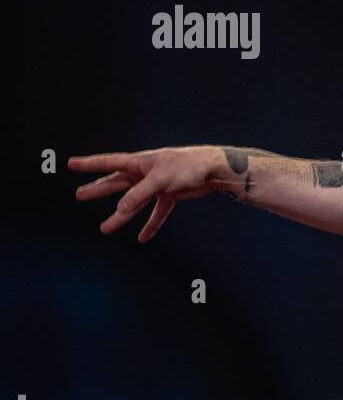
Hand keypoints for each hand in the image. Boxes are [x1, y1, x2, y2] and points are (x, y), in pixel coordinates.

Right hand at [70, 146, 225, 241]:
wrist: (214, 170)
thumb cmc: (187, 167)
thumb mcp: (159, 180)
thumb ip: (138, 195)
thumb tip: (120, 210)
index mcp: (139, 162)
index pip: (108, 162)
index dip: (89, 163)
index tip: (71, 163)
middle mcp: (145, 173)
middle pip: (117, 183)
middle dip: (98, 189)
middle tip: (79, 196)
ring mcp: (157, 184)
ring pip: (134, 202)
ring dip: (121, 216)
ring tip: (104, 228)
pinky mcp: (170, 194)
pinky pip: (157, 212)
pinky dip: (151, 224)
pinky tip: (142, 237)